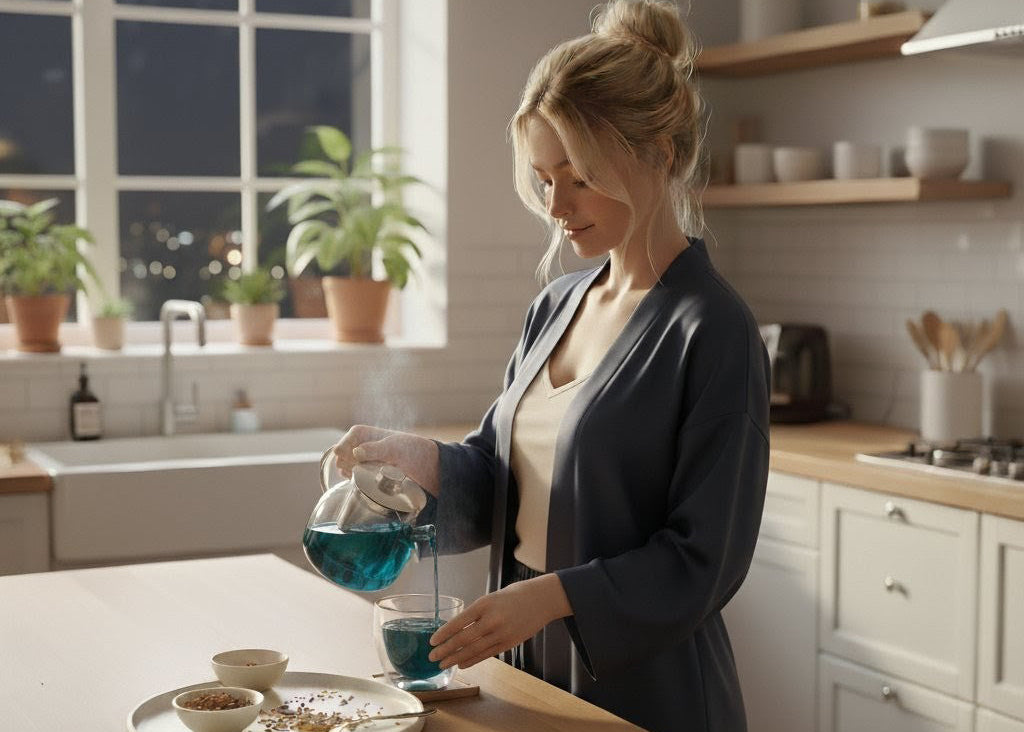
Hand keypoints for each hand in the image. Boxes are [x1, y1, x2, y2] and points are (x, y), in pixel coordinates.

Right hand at [332, 425, 439, 496]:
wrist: (425, 465)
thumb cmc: (410, 450)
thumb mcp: (394, 448)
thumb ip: (375, 449)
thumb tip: (356, 452)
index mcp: (363, 434)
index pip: (346, 441)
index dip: (344, 449)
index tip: (345, 457)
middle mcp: (360, 446)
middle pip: (343, 457)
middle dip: (347, 463)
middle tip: (358, 468)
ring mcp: (362, 461)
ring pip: (345, 468)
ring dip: (350, 473)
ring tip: (362, 476)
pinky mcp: (367, 473)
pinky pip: (353, 477)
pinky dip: (354, 480)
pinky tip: (361, 482)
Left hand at [428, 574, 571, 669]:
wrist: (541, 599)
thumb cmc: (513, 596)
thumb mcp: (491, 598)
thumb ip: (476, 613)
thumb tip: (456, 629)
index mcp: (484, 604)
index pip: (459, 622)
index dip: (444, 633)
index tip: (432, 641)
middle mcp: (492, 619)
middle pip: (464, 639)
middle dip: (446, 650)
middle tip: (432, 657)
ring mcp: (501, 633)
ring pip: (474, 650)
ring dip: (456, 658)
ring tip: (443, 664)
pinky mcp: (509, 643)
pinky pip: (486, 654)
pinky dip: (472, 660)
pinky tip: (461, 664)